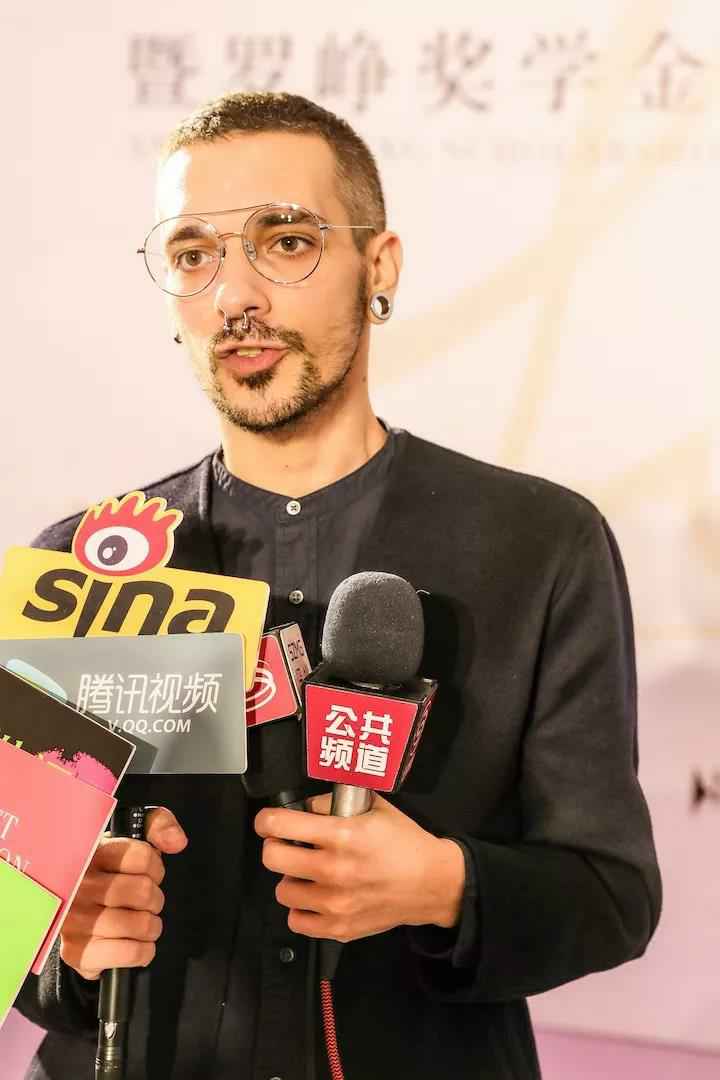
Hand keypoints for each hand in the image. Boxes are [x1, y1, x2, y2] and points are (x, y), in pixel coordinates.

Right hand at [59, 807, 187, 980]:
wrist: (78, 917)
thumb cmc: (112, 875)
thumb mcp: (134, 839)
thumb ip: (159, 826)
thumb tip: (177, 842)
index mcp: (91, 853)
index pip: (141, 857)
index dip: (155, 868)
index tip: (148, 875)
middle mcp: (78, 885)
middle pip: (143, 892)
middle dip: (155, 899)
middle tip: (144, 903)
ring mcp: (73, 920)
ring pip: (141, 924)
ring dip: (151, 926)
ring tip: (140, 923)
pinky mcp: (76, 952)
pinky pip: (131, 953)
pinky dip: (144, 951)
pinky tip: (135, 944)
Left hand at [254, 794, 464, 942]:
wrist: (432, 883)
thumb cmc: (405, 843)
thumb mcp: (375, 808)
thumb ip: (336, 803)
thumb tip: (306, 806)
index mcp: (341, 835)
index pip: (280, 825)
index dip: (267, 820)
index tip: (268, 821)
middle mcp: (333, 870)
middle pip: (272, 858)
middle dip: (275, 847)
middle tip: (287, 845)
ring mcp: (335, 903)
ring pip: (282, 891)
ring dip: (291, 879)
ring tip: (307, 873)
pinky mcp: (339, 927)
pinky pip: (296, 921)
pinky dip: (301, 909)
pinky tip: (315, 897)